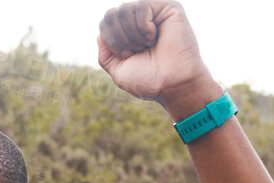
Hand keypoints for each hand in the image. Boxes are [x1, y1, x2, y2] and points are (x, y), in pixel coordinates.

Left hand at [96, 3, 218, 117]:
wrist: (172, 84)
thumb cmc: (149, 80)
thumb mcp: (118, 70)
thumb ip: (105, 54)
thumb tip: (100, 33)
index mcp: (129, 33)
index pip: (106, 21)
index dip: (110, 40)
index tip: (127, 55)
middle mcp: (140, 20)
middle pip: (111, 14)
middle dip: (119, 38)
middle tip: (137, 50)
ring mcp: (154, 12)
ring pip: (124, 9)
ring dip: (132, 34)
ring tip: (147, 45)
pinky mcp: (167, 7)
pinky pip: (142, 5)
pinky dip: (143, 26)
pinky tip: (154, 36)